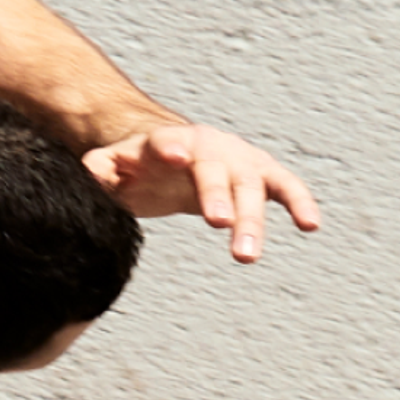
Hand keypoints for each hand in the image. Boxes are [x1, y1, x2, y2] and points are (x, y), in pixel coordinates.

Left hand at [83, 116, 322, 260]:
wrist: (172, 150)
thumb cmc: (139, 166)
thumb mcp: (114, 166)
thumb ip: (100, 170)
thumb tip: (89, 173)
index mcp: (166, 141)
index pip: (165, 141)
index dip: (169, 147)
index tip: (174, 154)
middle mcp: (208, 146)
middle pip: (213, 169)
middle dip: (218, 194)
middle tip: (219, 224)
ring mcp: (238, 159)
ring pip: (250, 186)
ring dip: (252, 220)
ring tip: (246, 257)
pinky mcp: (261, 174)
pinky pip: (284, 187)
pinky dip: (299, 202)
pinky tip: (311, 225)